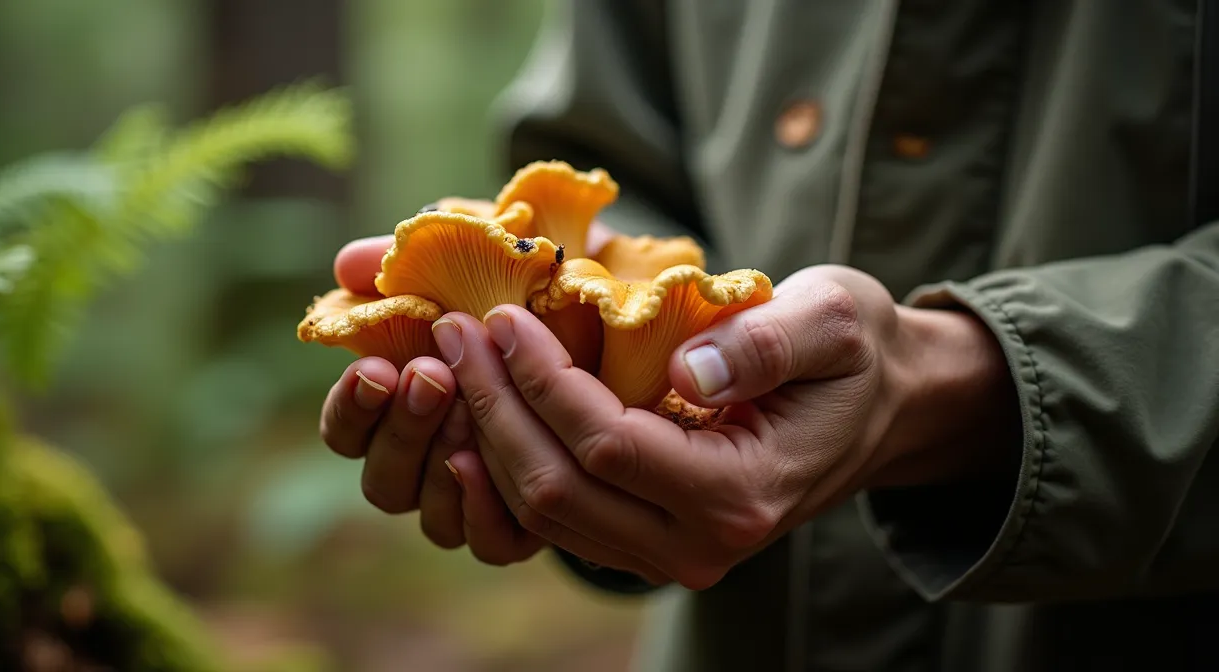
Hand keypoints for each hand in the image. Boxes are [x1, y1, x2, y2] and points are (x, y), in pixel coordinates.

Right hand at [319, 217, 622, 565]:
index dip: (352, 411)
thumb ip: (430, 256)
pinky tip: (480, 461)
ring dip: (442, 460)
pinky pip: (498, 543)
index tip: (373, 367)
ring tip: (462, 398)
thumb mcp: (506, 248)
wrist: (661, 298)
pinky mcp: (557, 525)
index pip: (351, 434)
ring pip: (436, 520)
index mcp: (408, 397)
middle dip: (402, 431)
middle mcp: (441, 459)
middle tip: (428, 375)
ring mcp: (495, 500)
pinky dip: (483, 509)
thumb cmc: (571, 269)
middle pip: (387, 485)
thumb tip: (347, 266)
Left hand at [437, 264, 1018, 588]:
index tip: (500, 315)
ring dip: (489, 435)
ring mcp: (670, 554)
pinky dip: (508, 465)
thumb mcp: (834, 322)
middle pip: (559, 489)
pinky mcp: (647, 541)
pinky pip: (555, 518)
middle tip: (454, 328)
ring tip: (456, 358)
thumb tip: (688, 369)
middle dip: (495, 404)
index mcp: (742, 494)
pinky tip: (480, 409)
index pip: (608, 445)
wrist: (880, 408)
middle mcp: (700, 545)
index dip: (542, 381)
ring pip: (544, 512)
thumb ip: (767, 344)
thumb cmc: (856, 354)